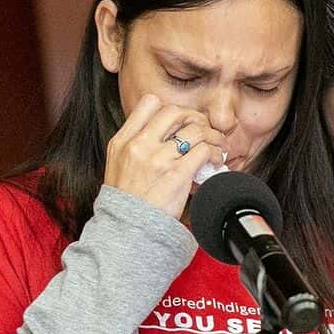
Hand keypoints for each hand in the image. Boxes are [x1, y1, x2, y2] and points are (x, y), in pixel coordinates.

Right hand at [103, 94, 225, 219]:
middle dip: (194, 117)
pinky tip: (214, 160)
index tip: (178, 121)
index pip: (149, 104)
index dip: (169, 108)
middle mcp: (139, 145)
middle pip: (175, 111)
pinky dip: (214, 153)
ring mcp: (158, 159)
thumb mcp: (116, 165)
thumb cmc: (126, 201)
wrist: (127, 229)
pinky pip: (204, 150)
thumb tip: (165, 135)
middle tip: (202, 129)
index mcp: (122, 141)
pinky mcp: (177, 174)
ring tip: (216, 144)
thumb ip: (135, 146)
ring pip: (195, 129)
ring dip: (211, 135)